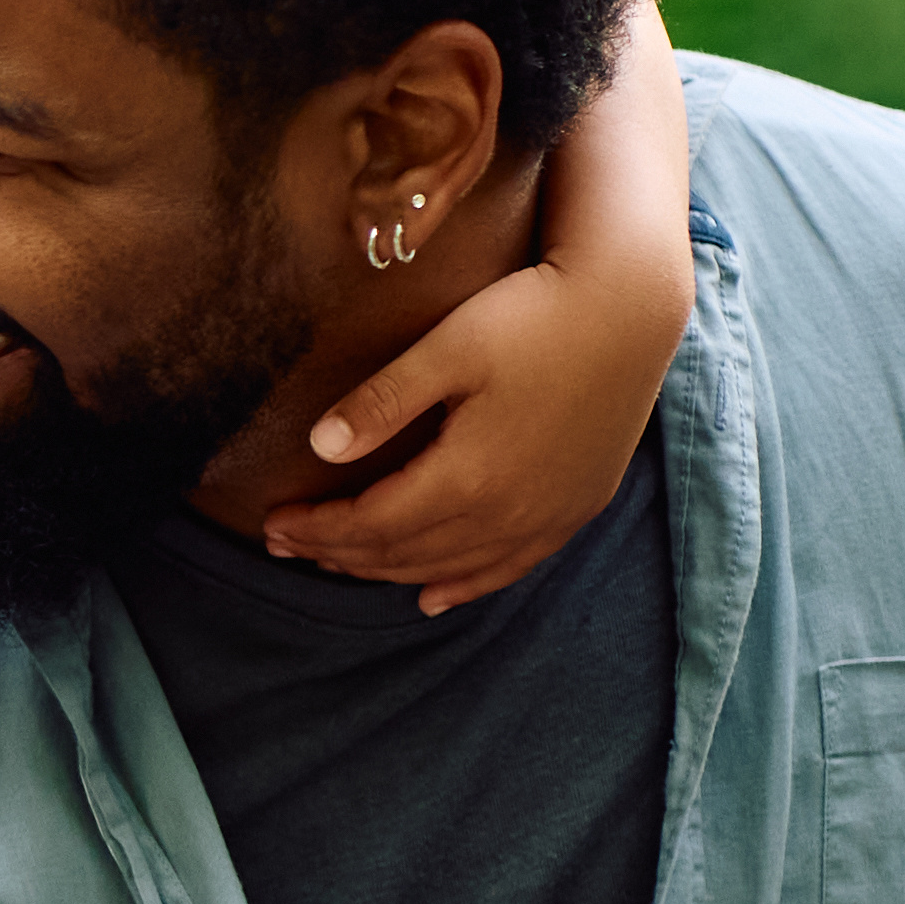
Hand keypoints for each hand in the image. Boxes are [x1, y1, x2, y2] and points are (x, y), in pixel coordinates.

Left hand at [264, 0, 689, 612]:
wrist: (632, 306)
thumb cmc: (533, 315)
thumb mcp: (448, 349)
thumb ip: (381, 402)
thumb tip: (318, 447)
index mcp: (467, 478)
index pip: (369, 525)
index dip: (316, 529)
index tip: (271, 523)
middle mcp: (509, 513)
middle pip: (404, 553)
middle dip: (338, 554)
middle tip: (287, 545)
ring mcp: (549, 517)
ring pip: (451, 568)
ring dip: (388, 572)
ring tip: (339, 563)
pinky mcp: (578, 507)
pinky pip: (511, 567)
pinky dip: (464, 585)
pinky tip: (432, 597)